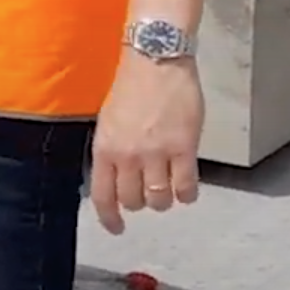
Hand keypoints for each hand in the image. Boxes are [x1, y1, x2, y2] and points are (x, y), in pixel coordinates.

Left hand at [90, 54, 203, 235]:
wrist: (156, 61)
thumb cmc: (132, 88)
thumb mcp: (109, 121)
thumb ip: (112, 151)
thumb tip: (117, 179)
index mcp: (105, 148)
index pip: (102, 195)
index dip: (109, 218)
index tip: (117, 229)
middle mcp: (127, 155)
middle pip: (133, 201)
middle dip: (141, 202)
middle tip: (148, 191)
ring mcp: (156, 153)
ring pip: (159, 199)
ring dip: (164, 200)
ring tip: (168, 188)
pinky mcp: (183, 148)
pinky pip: (186, 188)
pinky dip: (187, 195)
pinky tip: (187, 190)